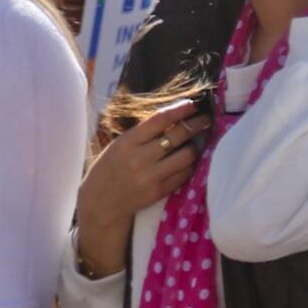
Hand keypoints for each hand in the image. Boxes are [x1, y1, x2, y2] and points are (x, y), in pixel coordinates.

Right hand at [77, 98, 209, 273]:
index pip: (159, 120)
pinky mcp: (159, 192)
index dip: (179, 110)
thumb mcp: (120, 145)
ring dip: (195, 146)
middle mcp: (139, 158)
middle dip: (196, 124)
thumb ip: (144, 133)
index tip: (193, 104)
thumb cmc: (111, 168)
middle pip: (178, 136)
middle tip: (206, 119)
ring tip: (197, 141)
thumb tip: (176, 117)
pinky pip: (185, 174)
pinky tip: (189, 160)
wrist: (101, 202)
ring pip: (187, 155)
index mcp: (127, 142)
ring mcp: (150, 176)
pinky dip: (190, 165)